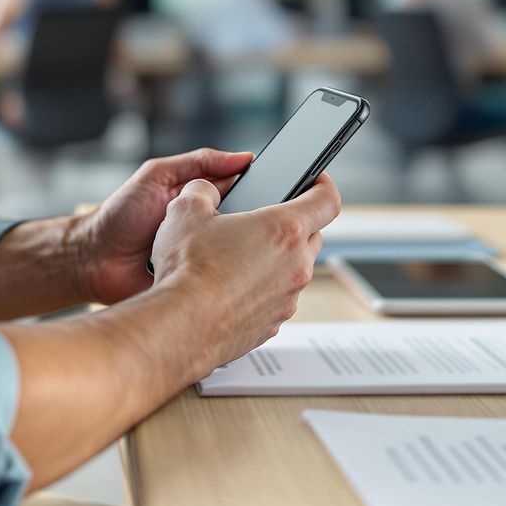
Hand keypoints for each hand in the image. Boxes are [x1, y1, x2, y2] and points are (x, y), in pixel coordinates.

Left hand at [77, 148, 252, 304]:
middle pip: (242, 224)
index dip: (256, 189)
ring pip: (234, 254)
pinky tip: (217, 271)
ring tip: (225, 247)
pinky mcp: (197, 282)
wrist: (93, 260)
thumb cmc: (120, 215)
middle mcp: (205, 227)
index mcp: (200, 198)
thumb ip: (199, 162)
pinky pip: (218, 279)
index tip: (270, 187)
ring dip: (233, 251)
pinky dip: (219, 275)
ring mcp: (202, 256)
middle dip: (245, 222)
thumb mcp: (158, 175)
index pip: (241, 189)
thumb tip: (243, 157)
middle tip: (239, 221)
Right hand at [150, 173, 340, 374]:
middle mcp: (295, 266)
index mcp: (284, 229)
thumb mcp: (186, 210)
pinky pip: (277, 298)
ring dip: (276, 260)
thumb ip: (203, 190)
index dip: (323, 184)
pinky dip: (262, 290)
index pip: (327, 200)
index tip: (314, 180)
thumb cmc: (187, 272)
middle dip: (295, 224)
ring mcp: (287, 298)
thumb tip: (205, 190)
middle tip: (264, 220)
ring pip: (295, 270)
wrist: (178, 326)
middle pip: (313, 236)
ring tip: (238, 256)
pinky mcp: (273, 324)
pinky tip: (231, 287)